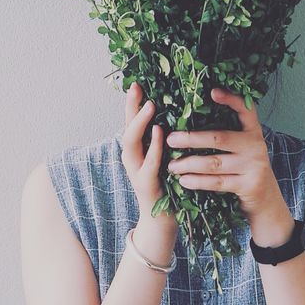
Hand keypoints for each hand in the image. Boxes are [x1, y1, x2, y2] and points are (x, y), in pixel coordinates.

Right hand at [120, 82, 170, 221]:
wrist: (163, 221)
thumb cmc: (169, 185)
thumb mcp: (165, 156)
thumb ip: (166, 138)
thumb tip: (177, 111)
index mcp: (137, 150)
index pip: (131, 121)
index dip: (132, 103)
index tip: (136, 83)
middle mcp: (132, 158)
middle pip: (126, 128)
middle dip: (131, 107)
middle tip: (138, 89)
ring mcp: (136, 171)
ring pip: (131, 143)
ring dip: (140, 124)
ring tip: (150, 106)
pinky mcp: (146, 185)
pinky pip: (148, 163)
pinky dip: (154, 147)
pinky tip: (160, 134)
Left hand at [164, 87, 295, 246]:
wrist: (266, 198)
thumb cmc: (246, 167)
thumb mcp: (243, 147)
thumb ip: (227, 135)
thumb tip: (190, 119)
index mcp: (254, 131)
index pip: (245, 109)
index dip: (230, 99)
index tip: (212, 92)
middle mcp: (255, 145)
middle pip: (219, 138)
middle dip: (191, 138)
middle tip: (170, 139)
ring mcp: (253, 165)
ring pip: (214, 163)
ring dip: (189, 163)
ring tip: (172, 165)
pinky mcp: (248, 184)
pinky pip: (217, 182)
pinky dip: (198, 181)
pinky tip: (183, 180)